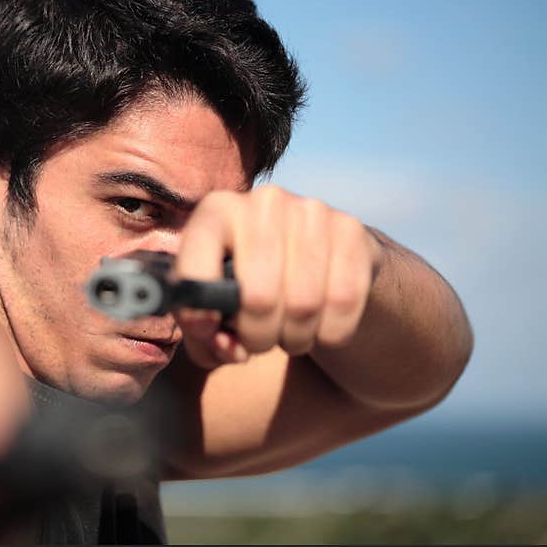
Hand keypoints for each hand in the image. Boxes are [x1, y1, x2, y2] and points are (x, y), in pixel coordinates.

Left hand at [174, 185, 382, 367]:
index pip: (195, 269)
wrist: (314, 258)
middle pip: (258, 298)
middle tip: (258, 341)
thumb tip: (227, 344)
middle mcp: (263, 202)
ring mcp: (311, 211)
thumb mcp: (214, 312)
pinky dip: (331, 332)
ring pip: (303, 305)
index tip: (209, 332)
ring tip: (288, 334)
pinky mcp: (351, 228)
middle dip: (257, 337)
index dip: (198, 315)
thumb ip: (205, 338)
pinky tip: (320, 325)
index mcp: (215, 213)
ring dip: (295, 338)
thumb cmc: (248, 290)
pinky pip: (343, 303)